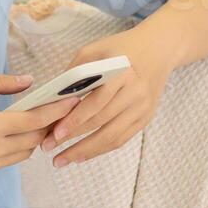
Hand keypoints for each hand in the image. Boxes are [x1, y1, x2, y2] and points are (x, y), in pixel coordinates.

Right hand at [0, 74, 80, 184]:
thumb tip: (28, 82)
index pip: (35, 121)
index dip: (56, 111)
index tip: (72, 102)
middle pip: (34, 140)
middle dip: (47, 126)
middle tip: (54, 111)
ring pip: (22, 155)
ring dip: (29, 139)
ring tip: (29, 123)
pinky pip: (4, 163)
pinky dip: (8, 149)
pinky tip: (0, 137)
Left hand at [43, 27, 174, 167]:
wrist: (158, 49)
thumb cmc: (121, 48)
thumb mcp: (95, 49)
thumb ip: (74, 71)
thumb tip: (53, 98)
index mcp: (121, 74)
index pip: (95, 103)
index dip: (74, 120)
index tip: (54, 133)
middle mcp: (135, 94)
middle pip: (101, 122)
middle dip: (73, 138)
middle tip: (48, 147)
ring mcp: (142, 108)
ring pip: (111, 137)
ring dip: (85, 151)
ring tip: (61, 160)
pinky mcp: (145, 118)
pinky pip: (121, 139)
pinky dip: (100, 150)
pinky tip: (82, 156)